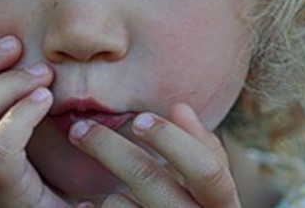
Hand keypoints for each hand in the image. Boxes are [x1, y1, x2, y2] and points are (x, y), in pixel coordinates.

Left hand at [68, 103, 240, 207]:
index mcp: (224, 206)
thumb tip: (180, 107)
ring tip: (105, 195)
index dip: (172, 140)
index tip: (139, 117)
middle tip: (80, 130)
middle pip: (151, 181)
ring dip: (109, 195)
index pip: (206, 169)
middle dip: (111, 149)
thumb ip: (200, 149)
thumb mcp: (208, 189)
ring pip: (122, 205)